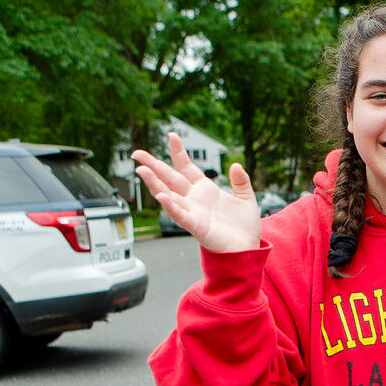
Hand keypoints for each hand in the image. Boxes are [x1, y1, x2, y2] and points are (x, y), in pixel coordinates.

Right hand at [132, 132, 260, 251]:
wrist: (248, 249)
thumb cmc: (244, 228)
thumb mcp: (246, 199)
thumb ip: (241, 182)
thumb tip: (236, 165)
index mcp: (205, 190)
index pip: (187, 167)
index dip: (178, 152)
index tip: (172, 136)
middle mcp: (195, 200)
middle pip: (170, 179)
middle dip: (153, 166)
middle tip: (137, 153)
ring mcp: (193, 212)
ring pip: (169, 195)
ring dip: (154, 184)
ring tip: (142, 170)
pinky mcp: (196, 226)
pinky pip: (180, 215)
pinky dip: (171, 206)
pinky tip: (162, 196)